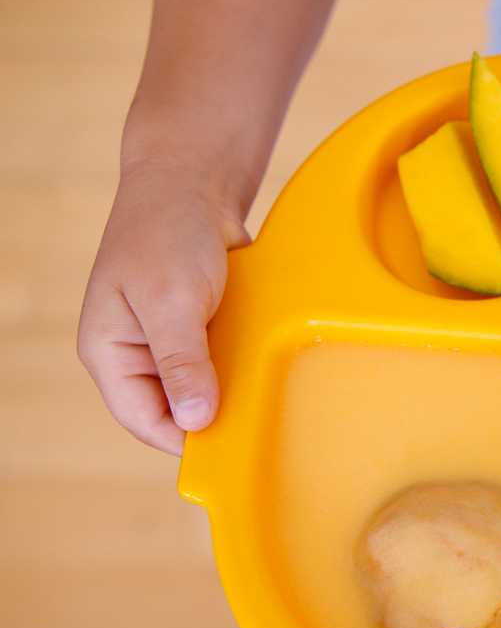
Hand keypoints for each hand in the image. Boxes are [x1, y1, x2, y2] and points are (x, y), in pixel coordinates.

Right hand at [78, 161, 249, 454]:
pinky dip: (241, 366)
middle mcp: (135, 354)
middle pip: (173, 410)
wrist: (192, 182)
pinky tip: (264, 366)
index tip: (230, 445)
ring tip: (263, 393)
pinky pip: (220, 363)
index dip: (184, 437)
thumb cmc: (169, 232)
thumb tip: (196, 418)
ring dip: (230, 391)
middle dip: (211, 415)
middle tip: (256, 421)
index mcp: (109, 352)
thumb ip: (182, 361)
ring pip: (200, 389)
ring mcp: (167, 342)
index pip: (142, 419)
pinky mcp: (197, 329)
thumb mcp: (172, 299)